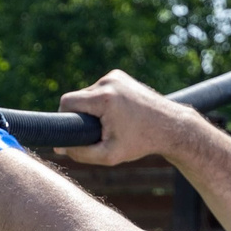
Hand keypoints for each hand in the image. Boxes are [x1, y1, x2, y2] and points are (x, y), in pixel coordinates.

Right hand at [55, 69, 193, 165]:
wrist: (171, 126)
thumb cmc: (140, 142)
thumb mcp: (108, 155)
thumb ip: (80, 153)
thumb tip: (60, 147)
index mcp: (104, 98)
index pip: (67, 102)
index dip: (64, 117)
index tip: (71, 130)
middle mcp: (109, 81)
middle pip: (77, 97)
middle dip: (81, 115)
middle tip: (94, 132)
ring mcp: (116, 75)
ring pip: (88, 93)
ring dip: (92, 108)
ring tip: (110, 123)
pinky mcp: (121, 75)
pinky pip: (100, 89)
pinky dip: (102, 101)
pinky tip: (116, 113)